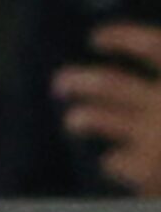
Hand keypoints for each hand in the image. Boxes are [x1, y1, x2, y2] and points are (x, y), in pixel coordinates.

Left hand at [56, 25, 160, 196]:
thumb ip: (157, 95)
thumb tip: (112, 87)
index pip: (154, 46)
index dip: (124, 38)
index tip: (97, 38)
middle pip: (113, 84)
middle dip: (81, 82)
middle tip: (60, 82)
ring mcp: (155, 139)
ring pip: (102, 119)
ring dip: (82, 118)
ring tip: (74, 120)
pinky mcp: (146, 173)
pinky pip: (114, 162)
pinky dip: (113, 162)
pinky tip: (113, 163)